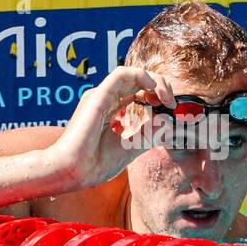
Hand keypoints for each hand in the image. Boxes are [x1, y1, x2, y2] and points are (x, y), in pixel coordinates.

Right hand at [47, 66, 175, 188]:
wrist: (74, 172)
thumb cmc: (96, 164)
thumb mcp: (133, 146)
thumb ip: (149, 133)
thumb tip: (168, 120)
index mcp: (111, 110)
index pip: (138, 92)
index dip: (157, 95)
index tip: (170, 109)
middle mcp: (106, 100)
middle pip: (137, 80)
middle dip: (160, 85)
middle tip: (171, 102)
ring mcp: (101, 96)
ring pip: (132, 74)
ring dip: (154, 81)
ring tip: (165, 97)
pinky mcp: (98, 96)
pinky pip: (122, 74)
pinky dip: (142, 77)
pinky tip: (154, 90)